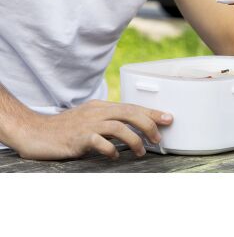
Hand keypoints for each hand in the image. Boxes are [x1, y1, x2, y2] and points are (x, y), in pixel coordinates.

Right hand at [14, 100, 172, 160]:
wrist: (36, 132)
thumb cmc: (64, 129)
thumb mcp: (89, 119)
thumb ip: (107, 122)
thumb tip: (130, 129)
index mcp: (101, 107)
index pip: (131, 106)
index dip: (151, 112)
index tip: (168, 118)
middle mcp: (97, 112)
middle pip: (129, 113)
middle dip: (149, 124)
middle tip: (159, 138)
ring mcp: (87, 124)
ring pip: (118, 126)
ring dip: (134, 139)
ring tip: (141, 151)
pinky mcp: (78, 138)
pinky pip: (99, 141)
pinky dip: (110, 149)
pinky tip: (114, 156)